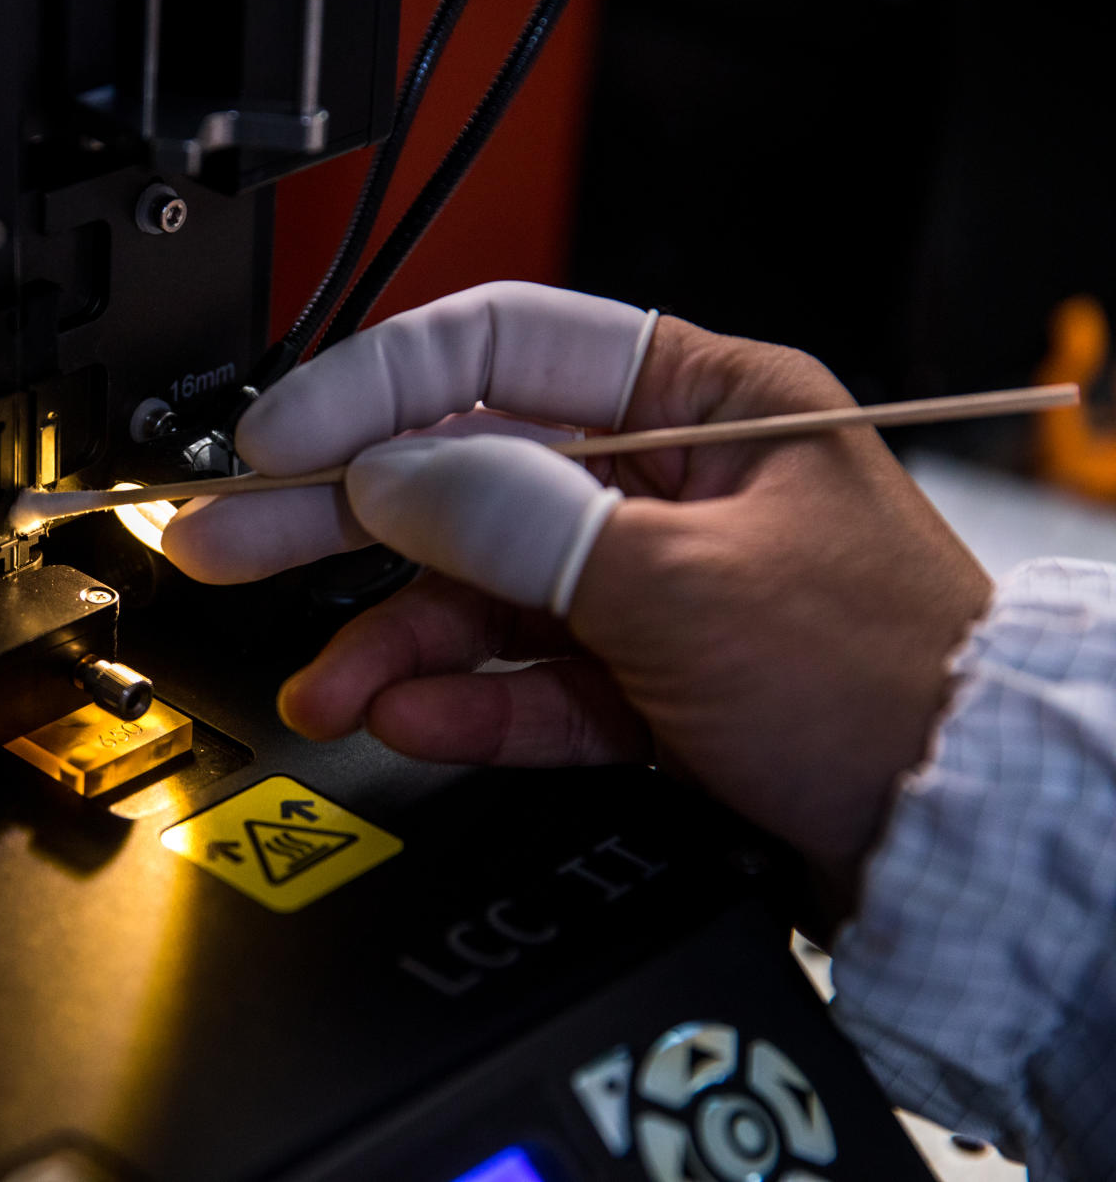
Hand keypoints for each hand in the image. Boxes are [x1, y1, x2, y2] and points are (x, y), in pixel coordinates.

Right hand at [161, 282, 992, 909]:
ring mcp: (651, 580)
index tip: (278, 439)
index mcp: (703, 399)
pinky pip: (525, 674)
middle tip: (226, 540)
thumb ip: (514, 518)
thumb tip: (387, 475)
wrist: (966, 845)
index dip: (373, 387)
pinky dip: (465, 696)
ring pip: (482, 586)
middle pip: (464, 471)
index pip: (501, 348)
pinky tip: (405, 711)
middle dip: (341, 512)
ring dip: (394, 636)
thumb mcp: (680, 581)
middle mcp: (669, 477)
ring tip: (323, 680)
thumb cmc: (886, 683)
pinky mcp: (646, 678)